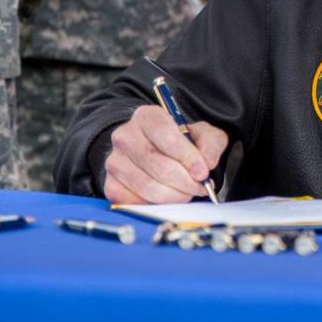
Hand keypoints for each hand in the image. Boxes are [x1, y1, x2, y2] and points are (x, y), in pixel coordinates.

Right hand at [103, 105, 227, 204]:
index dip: (188, 157)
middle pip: (159, 166)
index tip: (203, 172)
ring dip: (175, 195)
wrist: (158, 153)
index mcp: (146, 117)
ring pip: (149, 187)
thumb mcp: (203, 134)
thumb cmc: (181, 142)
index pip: (166, 137)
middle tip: (201, 187)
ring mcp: (114, 162)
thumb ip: (210, 143)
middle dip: (186, 182)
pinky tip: (169, 197)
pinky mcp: (111, 186)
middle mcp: (125, 136)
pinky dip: (158, 205)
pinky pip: (137, 202)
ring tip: (188, 192)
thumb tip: (207, 163)